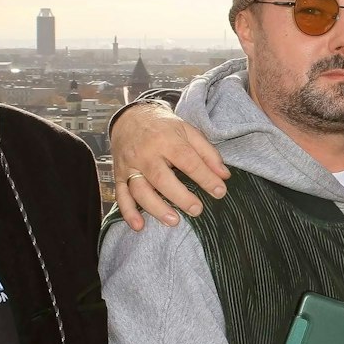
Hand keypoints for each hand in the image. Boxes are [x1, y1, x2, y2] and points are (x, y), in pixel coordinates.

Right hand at [111, 102, 229, 230]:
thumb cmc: (164, 128)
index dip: (205, 177)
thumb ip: (208, 153)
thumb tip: (224, 176)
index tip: (220, 191)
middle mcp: (145, 153)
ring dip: (156, 208)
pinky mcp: (119, 175)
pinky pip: (121, 195)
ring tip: (174, 221)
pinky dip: (128, 212)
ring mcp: (130, 165)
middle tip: (197, 210)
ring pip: (140, 190)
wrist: (130, 117)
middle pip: (161, 178)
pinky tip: (139, 226)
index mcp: (166, 139)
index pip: (187, 160)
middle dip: (180, 197)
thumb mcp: (188, 131)